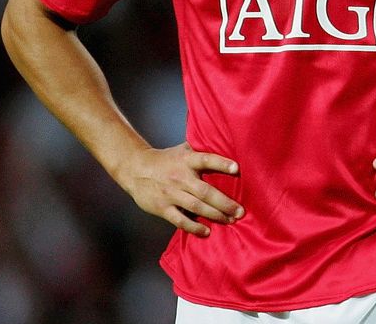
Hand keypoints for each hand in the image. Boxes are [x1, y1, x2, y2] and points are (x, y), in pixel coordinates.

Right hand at [114, 142, 242, 236]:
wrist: (135, 168)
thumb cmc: (166, 159)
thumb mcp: (182, 150)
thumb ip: (201, 149)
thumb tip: (226, 144)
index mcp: (187, 160)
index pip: (206, 160)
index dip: (221, 163)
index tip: (237, 169)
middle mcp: (180, 177)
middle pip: (205, 191)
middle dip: (225, 203)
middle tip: (240, 212)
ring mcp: (171, 194)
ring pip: (196, 207)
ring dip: (215, 215)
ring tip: (231, 220)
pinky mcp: (162, 207)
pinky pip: (180, 220)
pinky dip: (193, 227)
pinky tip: (207, 231)